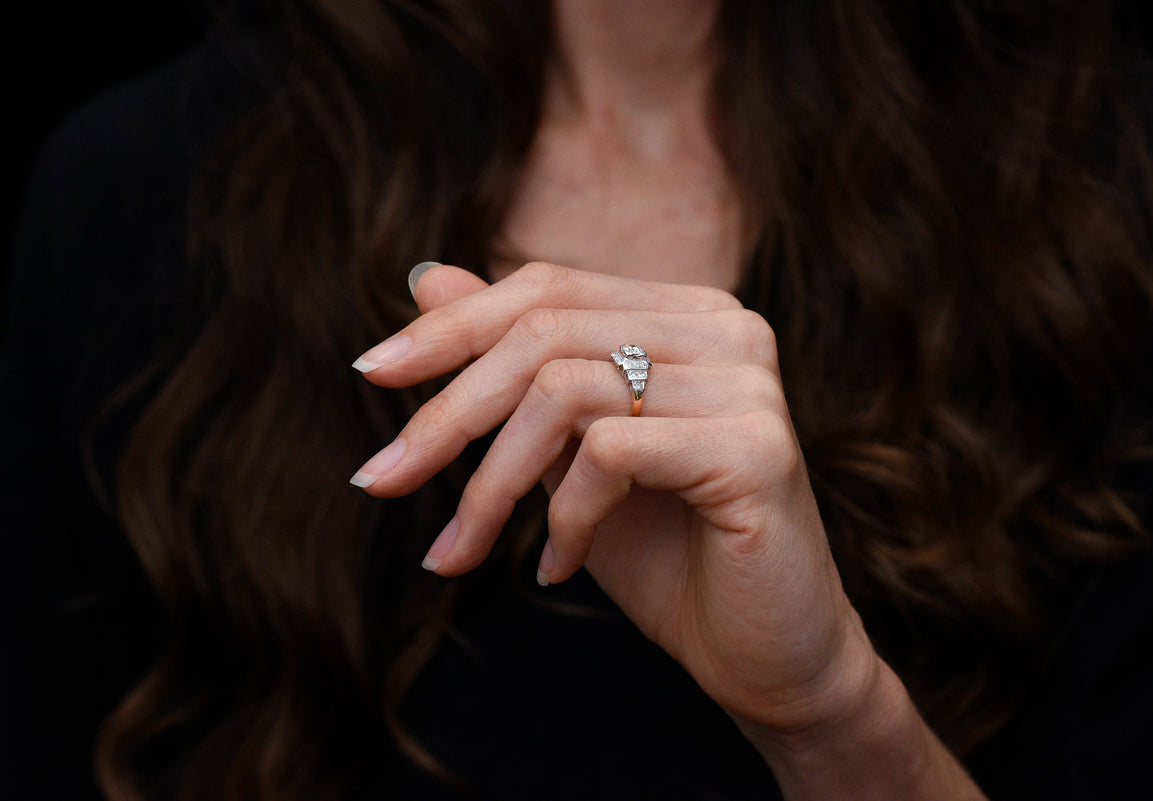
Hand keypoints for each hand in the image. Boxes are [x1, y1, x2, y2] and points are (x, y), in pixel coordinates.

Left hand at [350, 261, 874, 735]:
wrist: (766, 654)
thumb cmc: (666, 552)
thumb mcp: (565, 452)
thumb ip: (510, 365)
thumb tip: (421, 275)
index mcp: (684, 315)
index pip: (545, 288)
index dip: (450, 326)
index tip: (370, 373)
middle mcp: (725, 329)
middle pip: (543, 333)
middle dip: (446, 414)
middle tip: (380, 480)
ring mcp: (747, 383)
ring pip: (564, 391)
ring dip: (490, 483)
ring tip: (461, 552)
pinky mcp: (756, 447)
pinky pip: (610, 453)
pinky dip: (563, 517)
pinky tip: (559, 567)